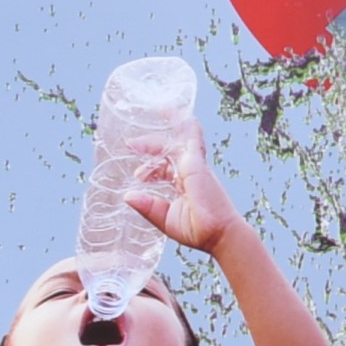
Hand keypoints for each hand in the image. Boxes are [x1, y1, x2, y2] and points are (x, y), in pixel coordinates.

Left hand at [127, 124, 241, 254]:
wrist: (218, 235)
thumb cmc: (198, 231)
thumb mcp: (164, 219)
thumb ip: (148, 207)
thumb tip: (127, 196)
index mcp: (185, 185)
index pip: (166, 168)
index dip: (151, 168)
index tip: (137, 175)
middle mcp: (191, 173)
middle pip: (172, 151)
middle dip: (152, 144)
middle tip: (131, 144)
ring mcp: (195, 168)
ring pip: (182, 141)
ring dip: (172, 126)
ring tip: (161, 111)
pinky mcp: (197, 166)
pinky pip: (193, 141)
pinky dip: (188, 128)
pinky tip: (182, 116)